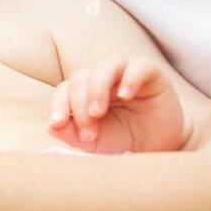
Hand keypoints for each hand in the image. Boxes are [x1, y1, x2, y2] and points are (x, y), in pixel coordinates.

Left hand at [47, 54, 188, 153]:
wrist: (160, 146)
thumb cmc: (124, 140)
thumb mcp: (95, 142)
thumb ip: (71, 132)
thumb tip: (49, 126)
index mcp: (84, 91)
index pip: (64, 89)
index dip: (58, 105)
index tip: (57, 124)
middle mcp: (102, 77)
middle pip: (81, 77)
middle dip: (79, 106)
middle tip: (88, 133)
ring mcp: (125, 71)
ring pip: (106, 64)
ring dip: (97, 87)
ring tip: (97, 112)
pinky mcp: (150, 72)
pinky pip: (138, 66)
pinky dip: (130, 78)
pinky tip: (126, 96)